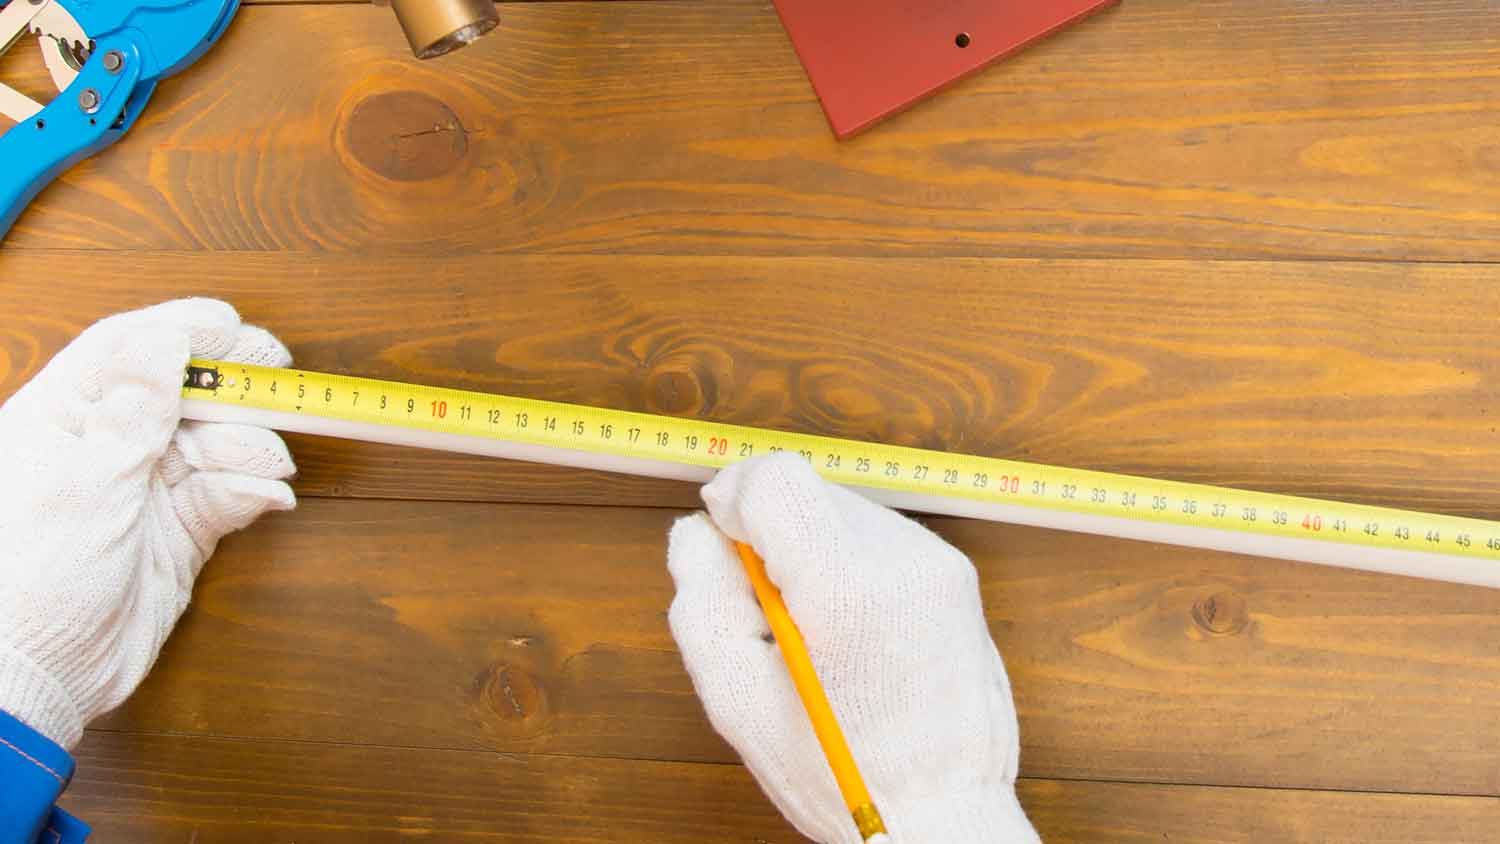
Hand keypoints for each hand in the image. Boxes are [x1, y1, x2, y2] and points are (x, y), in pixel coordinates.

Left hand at [0, 299, 296, 748]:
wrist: (39, 677)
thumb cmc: (31, 580)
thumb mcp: (86, 483)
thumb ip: (134, 411)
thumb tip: (166, 338)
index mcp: (63, 416)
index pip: (128, 349)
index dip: (183, 329)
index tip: (236, 327)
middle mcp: (106, 443)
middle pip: (183, 389)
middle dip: (235, 385)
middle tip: (280, 381)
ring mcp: (146, 486)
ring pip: (215, 439)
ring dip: (251, 446)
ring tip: (270, 465)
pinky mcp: (181, 528)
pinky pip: (228, 491)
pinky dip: (252, 488)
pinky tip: (266, 496)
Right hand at [668, 454, 1039, 843]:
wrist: (945, 810)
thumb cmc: (845, 772)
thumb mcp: (739, 700)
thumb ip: (702, 602)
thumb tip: (695, 534)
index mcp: (846, 588)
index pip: (775, 479)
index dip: (733, 497)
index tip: (721, 536)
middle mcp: (902, 559)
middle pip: (808, 488)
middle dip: (769, 528)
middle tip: (762, 603)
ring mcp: (936, 564)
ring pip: (843, 507)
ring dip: (810, 545)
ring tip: (811, 625)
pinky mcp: (954, 575)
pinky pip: (880, 536)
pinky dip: (849, 561)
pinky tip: (847, 626)